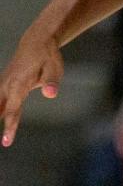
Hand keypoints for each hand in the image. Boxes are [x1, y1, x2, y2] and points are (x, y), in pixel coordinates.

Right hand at [0, 29, 61, 147]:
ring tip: (1, 139)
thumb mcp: (54, 68)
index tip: (6, 142)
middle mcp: (6, 85)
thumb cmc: (47, 57)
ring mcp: (3, 84)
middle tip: (1, 143)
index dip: (9, 127)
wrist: (36, 42)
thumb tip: (50, 94)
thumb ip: (51, 82)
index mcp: (17, 85)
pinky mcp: (4, 85)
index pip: (12, 111)